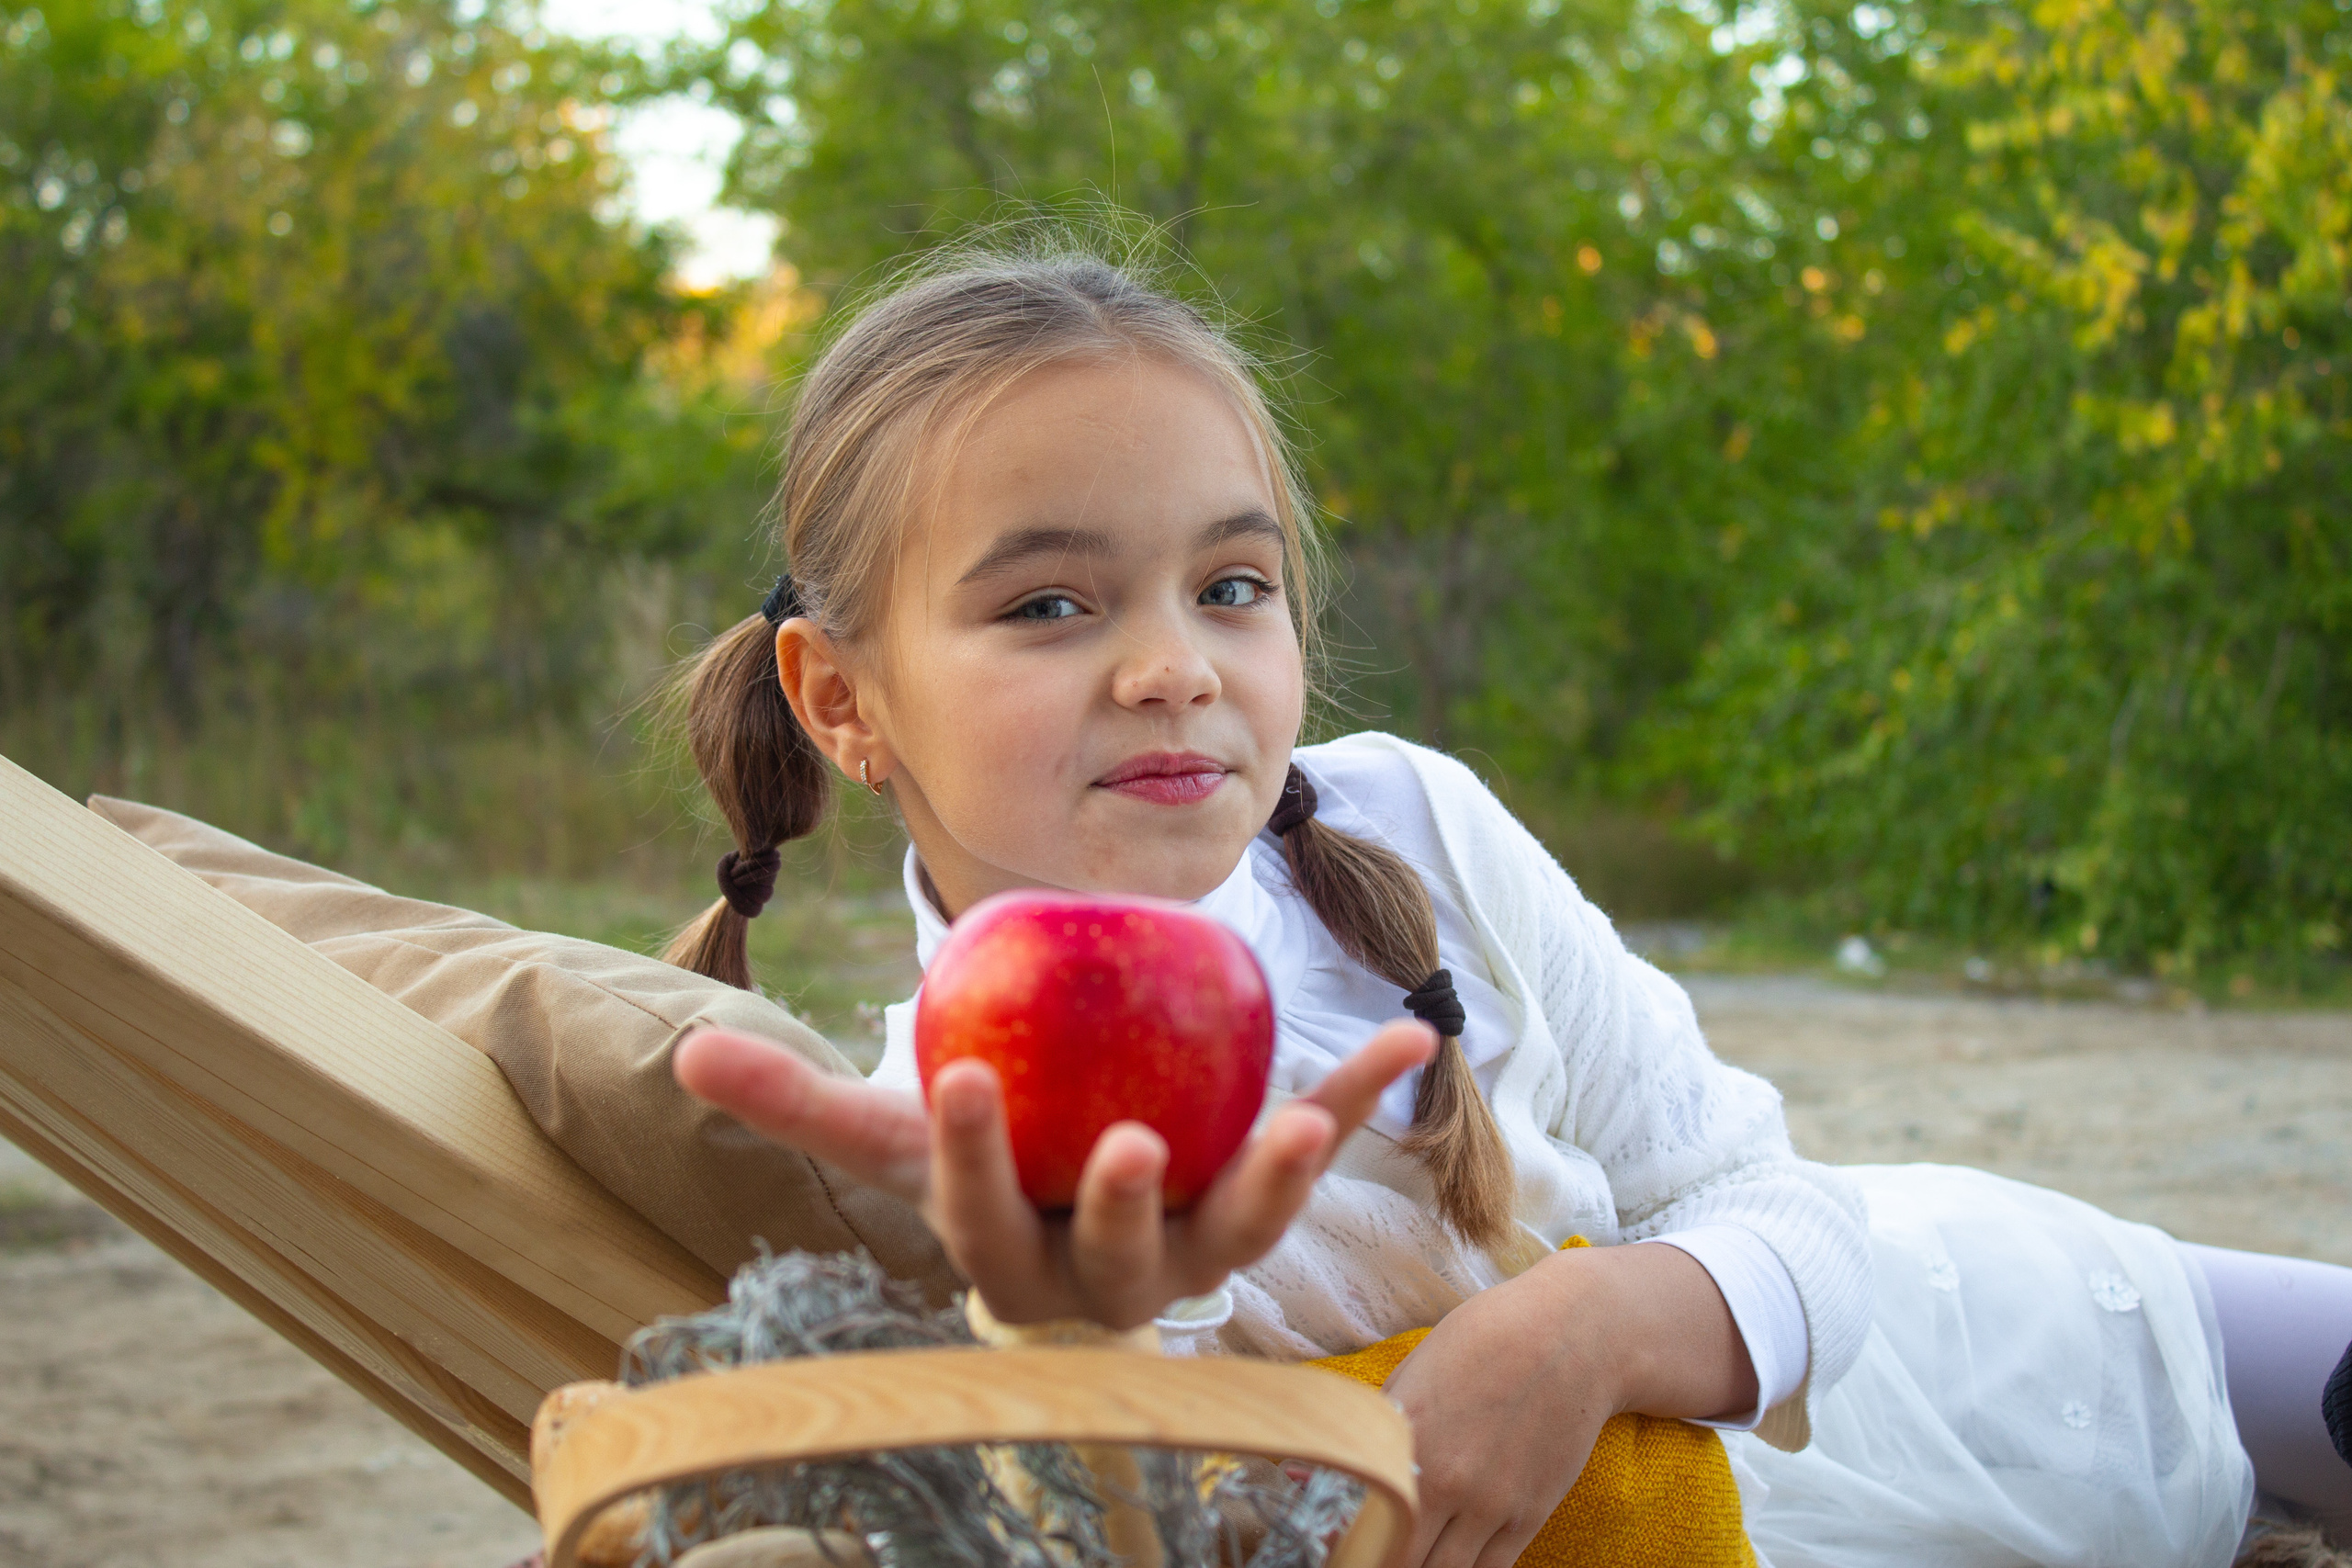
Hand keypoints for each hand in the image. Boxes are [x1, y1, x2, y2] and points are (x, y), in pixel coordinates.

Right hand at [672, 1020, 1435, 1329]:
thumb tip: (684, 1058)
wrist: (1071, 1225)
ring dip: (1278, 1175)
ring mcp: (1196, 1251)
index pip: (984, 1219)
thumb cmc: (980, 1176)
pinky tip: (1415, 1037)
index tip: (967, 1082)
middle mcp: (1112, 1277)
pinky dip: (1363, 1097)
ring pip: (1237, 1228)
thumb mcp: (896, 1141)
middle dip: (1128, 1208)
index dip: (977, 1162)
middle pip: (1119, 1256)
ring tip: (1308, 1117)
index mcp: (1013, 1260)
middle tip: (1137, 1144)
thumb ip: (801, 1109)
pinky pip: (1313, 1152)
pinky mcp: (1259, 1205)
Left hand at [1382, 1243, 1757, 1567]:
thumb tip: (1327, 1467)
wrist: (1570, 1338)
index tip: (1346, 1543)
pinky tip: (1453, 1559)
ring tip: (1414, 1556)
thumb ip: (1378, 1427)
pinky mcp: (1530, 1515)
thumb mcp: (1414, 1372)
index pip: (1362, 1521)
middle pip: (1401, 1560)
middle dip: (1386, 1560)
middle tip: (1377, 1552)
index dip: (1350, 1543)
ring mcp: (1492, 1504)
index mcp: (1406, 1440)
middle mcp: (1447, 1481)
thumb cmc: (1484, 1340)